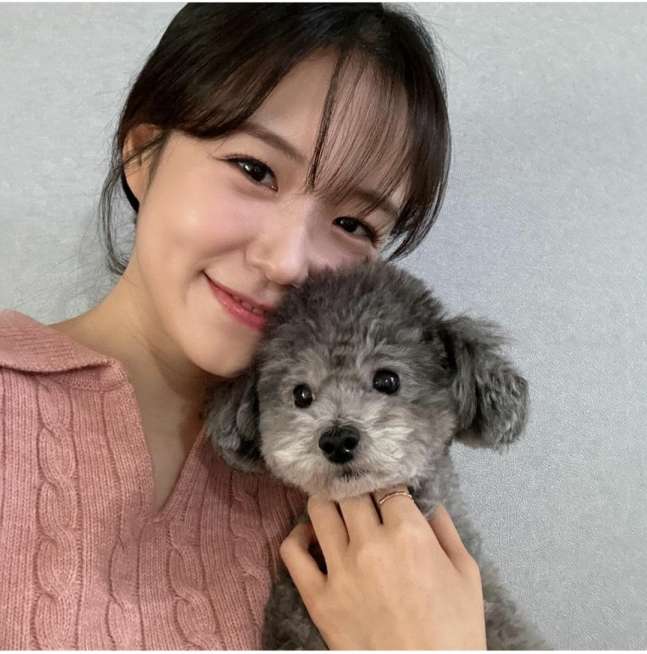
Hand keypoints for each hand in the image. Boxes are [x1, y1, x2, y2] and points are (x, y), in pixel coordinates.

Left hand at [279, 484, 486, 649]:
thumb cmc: (454, 632)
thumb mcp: (467, 576)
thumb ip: (447, 533)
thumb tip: (431, 506)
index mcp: (409, 534)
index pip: (387, 486)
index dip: (388, 485)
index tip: (388, 491)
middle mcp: (371, 544)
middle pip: (351, 491)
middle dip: (358, 489)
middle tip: (362, 496)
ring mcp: (340, 570)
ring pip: (319, 509)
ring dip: (327, 501)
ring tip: (335, 506)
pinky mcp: (317, 597)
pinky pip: (292, 552)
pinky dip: (298, 535)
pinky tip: (311, 534)